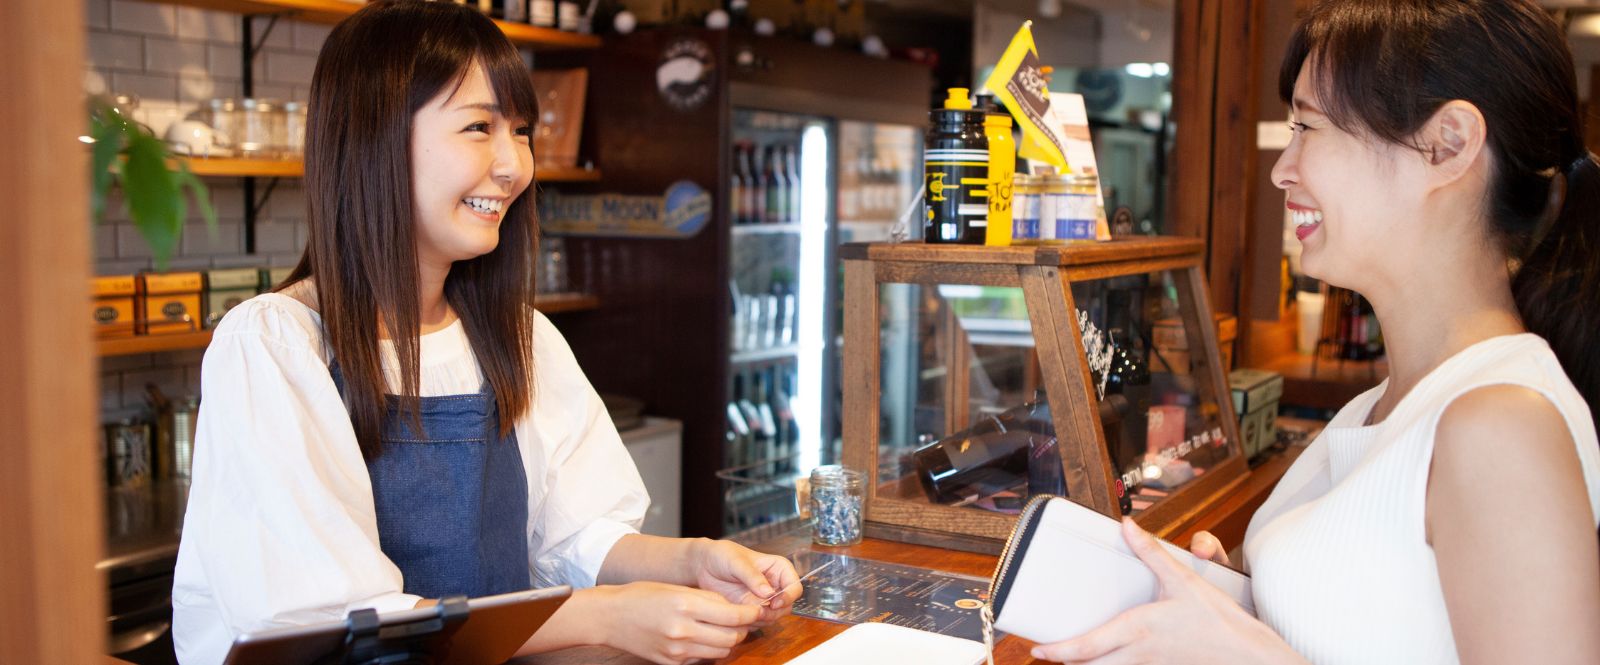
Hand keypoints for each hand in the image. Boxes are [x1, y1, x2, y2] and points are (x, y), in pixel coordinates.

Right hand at [596, 581, 760, 664]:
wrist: (610, 616)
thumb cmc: (640, 596)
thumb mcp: (676, 589)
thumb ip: (707, 599)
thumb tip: (734, 608)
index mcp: (686, 605)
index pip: (733, 616)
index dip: (750, 613)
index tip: (756, 609)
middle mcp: (683, 630)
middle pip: (731, 637)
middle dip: (742, 629)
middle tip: (741, 620)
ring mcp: (677, 650)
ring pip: (721, 651)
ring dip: (728, 641)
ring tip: (721, 629)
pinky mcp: (672, 662)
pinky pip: (702, 659)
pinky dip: (708, 650)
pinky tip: (701, 638)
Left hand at [691, 539, 800, 624]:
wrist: (703, 565)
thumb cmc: (722, 555)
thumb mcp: (737, 562)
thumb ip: (753, 577)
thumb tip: (769, 593)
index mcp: (778, 569)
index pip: (794, 586)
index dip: (789, 596)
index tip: (774, 603)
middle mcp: (774, 585)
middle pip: (786, 606)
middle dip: (774, 612)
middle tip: (758, 612)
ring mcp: (763, 600)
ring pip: (773, 617)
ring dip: (762, 619)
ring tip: (745, 613)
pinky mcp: (751, 610)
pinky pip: (757, 623)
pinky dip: (750, 623)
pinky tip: (737, 616)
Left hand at [1031, 519, 1303, 664]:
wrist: (1251, 656)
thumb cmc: (1219, 620)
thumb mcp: (1183, 580)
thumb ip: (1152, 552)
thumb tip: (1128, 526)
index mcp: (1137, 630)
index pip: (1085, 647)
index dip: (1057, 651)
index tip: (1038, 649)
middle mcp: (1139, 655)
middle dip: (1069, 663)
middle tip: (1055, 653)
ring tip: (1078, 658)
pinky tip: (1115, 660)